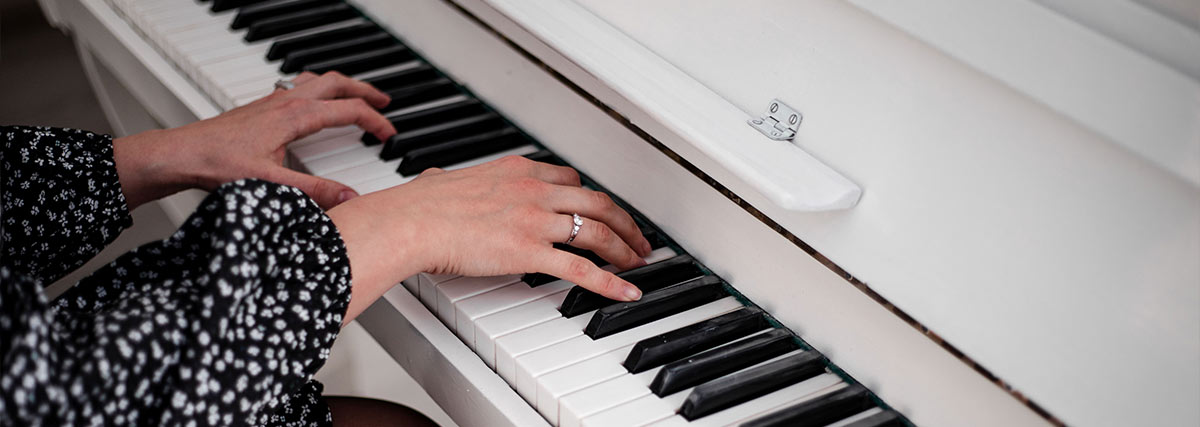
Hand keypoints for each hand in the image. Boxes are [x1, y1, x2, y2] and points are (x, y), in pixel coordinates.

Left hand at [113, 72, 396, 209]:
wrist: (181, 154)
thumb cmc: (217, 164)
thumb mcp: (271, 184)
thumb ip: (314, 191)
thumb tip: (349, 198)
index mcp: (295, 116)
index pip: (348, 111)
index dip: (375, 122)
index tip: (389, 136)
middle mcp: (286, 102)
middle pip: (337, 83)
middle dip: (365, 91)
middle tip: (385, 103)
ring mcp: (273, 101)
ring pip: (318, 80)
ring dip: (342, 86)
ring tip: (356, 96)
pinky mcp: (261, 107)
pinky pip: (299, 86)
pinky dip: (319, 89)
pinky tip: (314, 103)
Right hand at [327, 156, 654, 323]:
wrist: (411, 221)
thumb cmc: (418, 206)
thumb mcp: (442, 180)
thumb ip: (448, 180)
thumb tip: (434, 180)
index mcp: (518, 170)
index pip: (571, 179)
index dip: (593, 198)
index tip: (602, 210)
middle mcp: (535, 190)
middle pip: (598, 201)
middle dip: (626, 222)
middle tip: (639, 238)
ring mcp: (536, 220)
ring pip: (599, 231)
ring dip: (626, 249)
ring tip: (639, 263)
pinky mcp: (530, 252)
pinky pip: (582, 268)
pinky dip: (611, 281)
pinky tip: (627, 290)